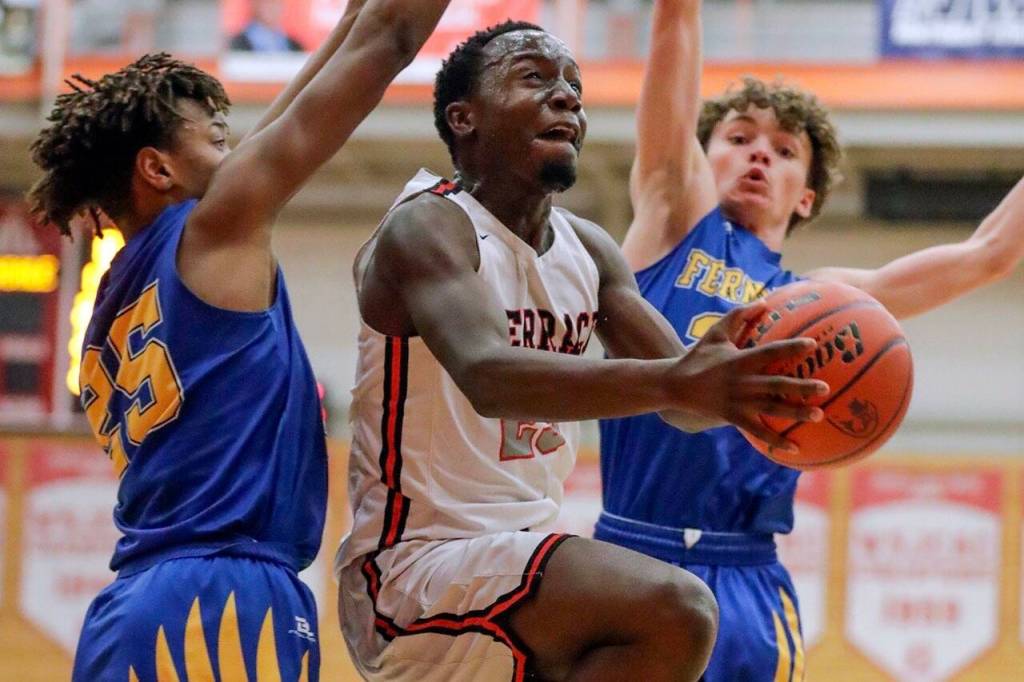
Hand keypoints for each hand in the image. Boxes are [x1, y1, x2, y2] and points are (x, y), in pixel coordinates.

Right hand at [666, 301, 828, 452]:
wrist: (673, 385)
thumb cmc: (698, 355)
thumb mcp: (715, 332)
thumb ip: (738, 315)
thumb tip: (764, 301)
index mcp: (739, 360)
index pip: (770, 352)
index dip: (791, 348)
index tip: (813, 345)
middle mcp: (741, 382)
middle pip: (776, 385)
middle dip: (801, 387)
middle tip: (825, 387)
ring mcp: (738, 402)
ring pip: (771, 409)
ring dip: (795, 412)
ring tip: (818, 415)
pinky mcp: (732, 417)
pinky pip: (757, 431)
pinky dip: (775, 441)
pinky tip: (795, 449)